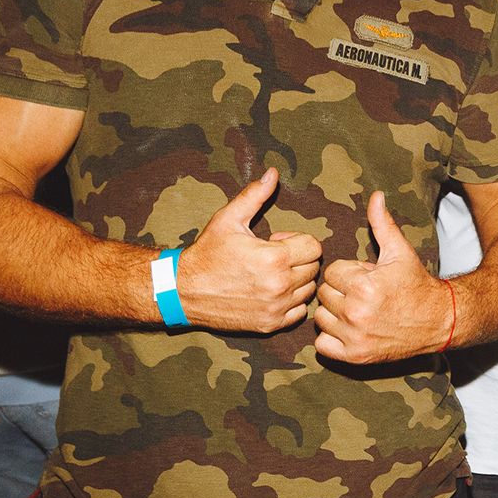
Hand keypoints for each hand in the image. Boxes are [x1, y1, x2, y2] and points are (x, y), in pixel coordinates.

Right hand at [176, 168, 321, 331]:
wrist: (183, 291)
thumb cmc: (207, 253)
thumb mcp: (228, 219)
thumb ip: (255, 195)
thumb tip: (272, 173)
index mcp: (275, 258)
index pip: (314, 247)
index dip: (297, 240)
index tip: (276, 241)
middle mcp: (279, 285)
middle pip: (313, 268)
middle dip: (298, 259)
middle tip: (272, 257)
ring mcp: (276, 307)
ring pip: (308, 290)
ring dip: (296, 280)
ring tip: (271, 274)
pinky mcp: (270, 324)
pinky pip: (299, 312)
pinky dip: (291, 302)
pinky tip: (271, 292)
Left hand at [314, 192, 449, 363]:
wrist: (439, 321)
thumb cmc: (416, 283)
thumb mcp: (400, 251)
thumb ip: (382, 223)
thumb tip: (376, 195)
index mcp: (364, 285)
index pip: (331, 272)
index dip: (348, 272)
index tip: (365, 277)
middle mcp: (357, 313)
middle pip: (324, 294)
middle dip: (341, 291)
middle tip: (363, 294)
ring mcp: (355, 337)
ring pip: (320, 318)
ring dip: (334, 313)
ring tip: (356, 310)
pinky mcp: (354, 356)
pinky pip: (321, 344)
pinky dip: (331, 337)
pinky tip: (350, 328)